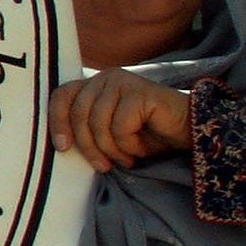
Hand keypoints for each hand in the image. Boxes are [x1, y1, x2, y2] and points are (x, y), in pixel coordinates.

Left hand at [51, 66, 192, 172]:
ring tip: (127, 158)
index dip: (57, 122)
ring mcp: (123, 82)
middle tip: (103, 167)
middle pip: (79, 114)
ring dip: (112, 149)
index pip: (61, 96)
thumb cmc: (148, 135)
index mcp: (94, 85)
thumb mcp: (109, 132)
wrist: (188, 133)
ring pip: (98, 123)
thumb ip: (86, 129)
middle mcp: (106, 78)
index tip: (62, 148)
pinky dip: (129, 145)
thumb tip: (59, 144)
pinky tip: (142, 148)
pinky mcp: (140, 92)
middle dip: (88, 147)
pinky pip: (120, 127)